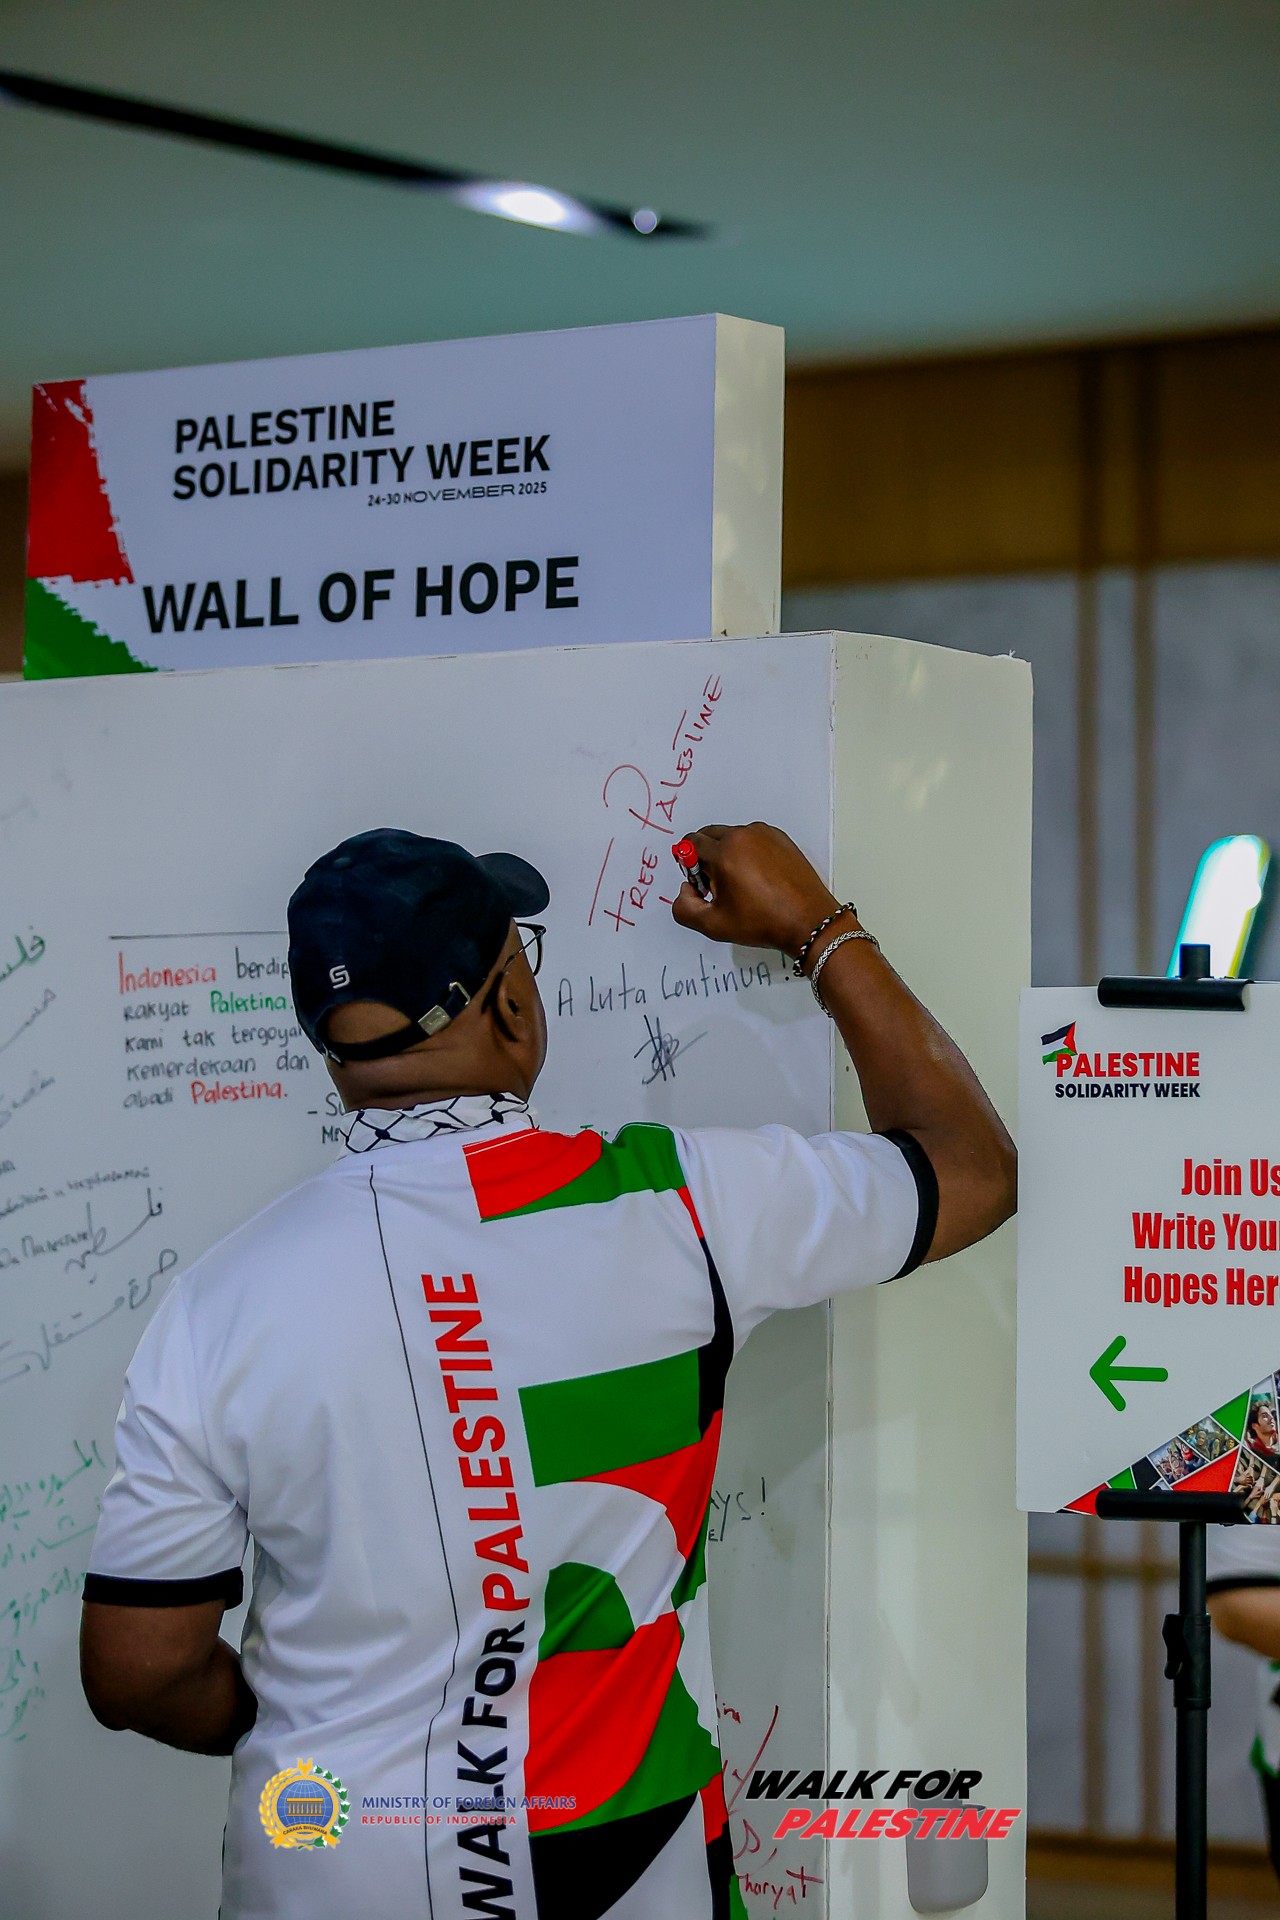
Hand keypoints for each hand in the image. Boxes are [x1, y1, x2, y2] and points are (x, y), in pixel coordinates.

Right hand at [670, 822, 840, 955]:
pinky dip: (749, 852)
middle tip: (716, 884)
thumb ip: (684, 908)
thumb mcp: (713, 925)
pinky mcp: (780, 838)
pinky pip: (753, 838)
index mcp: (724, 853)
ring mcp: (765, 834)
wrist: (808, 921)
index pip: (690, 843)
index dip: (688, 865)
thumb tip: (685, 890)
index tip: (699, 883)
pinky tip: (758, 878)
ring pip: (731, 836)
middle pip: (709, 835)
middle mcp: (744, 836)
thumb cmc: (764, 922)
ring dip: (727, 853)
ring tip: (740, 883)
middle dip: (705, 856)